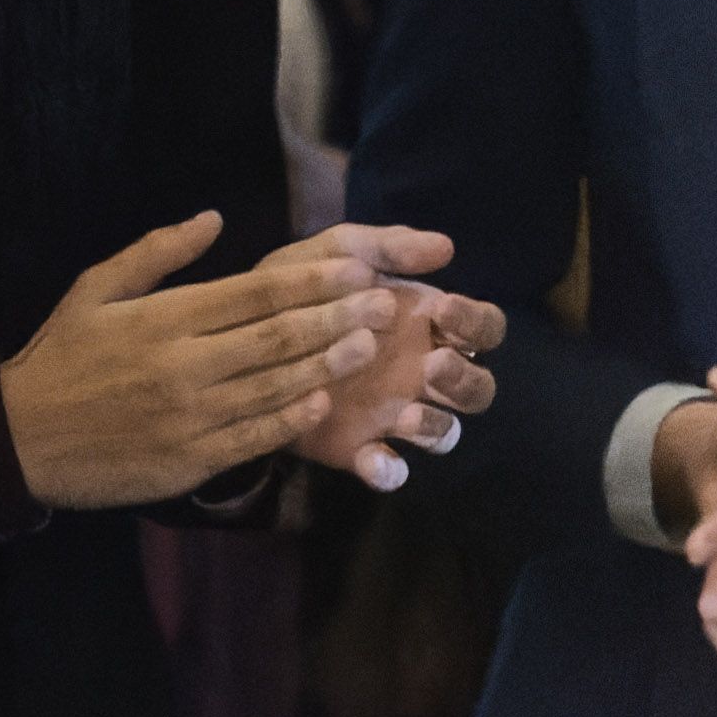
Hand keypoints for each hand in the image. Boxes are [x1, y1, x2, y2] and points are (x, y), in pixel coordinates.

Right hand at [0, 212, 395, 508]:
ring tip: (371, 346)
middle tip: (386, 304)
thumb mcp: (92, 291)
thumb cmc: (59, 358)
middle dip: (340, 318)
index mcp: (162, 320)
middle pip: (278, 337)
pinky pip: (257, 435)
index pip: (255, 293)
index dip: (314, 280)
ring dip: (330, 365)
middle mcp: (183, 366)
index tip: (358, 268)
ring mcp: (192, 416)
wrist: (19, 439)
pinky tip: (323, 400)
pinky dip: (294, 417)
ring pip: (278, 386)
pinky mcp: (192, 459)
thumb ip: (154, 254)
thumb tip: (212, 219)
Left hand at [258, 226, 504, 488]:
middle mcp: (420, 374)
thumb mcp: (334, 254)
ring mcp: (393, 414)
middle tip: (432, 365)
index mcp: (425, 326)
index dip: (476, 322)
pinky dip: (389, 470)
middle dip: (465, 379)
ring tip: (403, 413)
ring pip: (445, 432)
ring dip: (434, 426)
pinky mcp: (358, 447)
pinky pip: (391, 470)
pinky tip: (371, 458)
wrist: (234, 331)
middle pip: (478, 388)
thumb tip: (446, 246)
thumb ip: (387, 247)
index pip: (483, 328)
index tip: (443, 309)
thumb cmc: (297, 288)